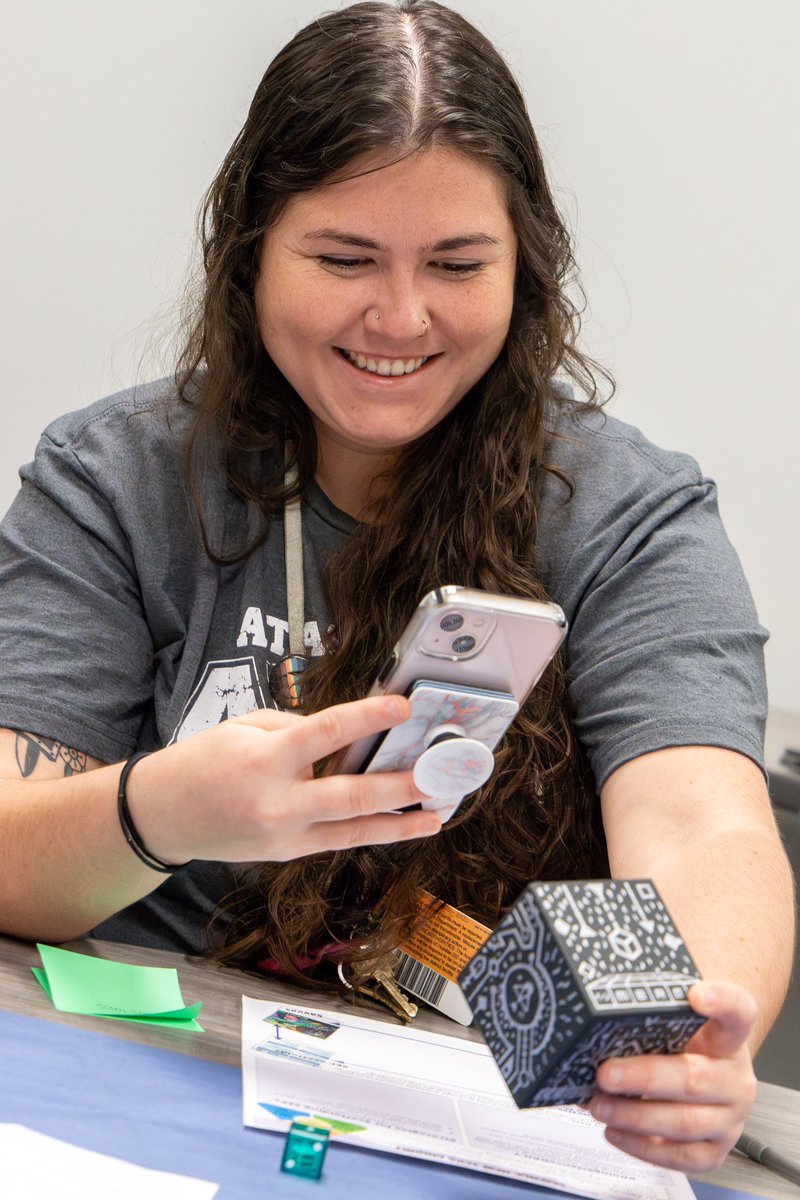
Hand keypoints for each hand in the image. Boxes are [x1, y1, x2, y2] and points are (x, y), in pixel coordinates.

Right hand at [127, 694, 441, 864]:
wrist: (163, 816)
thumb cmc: (204, 761)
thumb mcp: (246, 727)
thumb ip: (297, 729)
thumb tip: (346, 737)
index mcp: (265, 760)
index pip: (326, 733)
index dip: (368, 717)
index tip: (403, 706)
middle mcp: (279, 803)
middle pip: (353, 795)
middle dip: (403, 785)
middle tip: (440, 774)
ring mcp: (285, 836)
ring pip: (355, 831)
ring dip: (401, 821)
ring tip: (438, 812)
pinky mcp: (288, 853)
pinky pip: (338, 840)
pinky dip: (372, 831)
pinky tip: (402, 823)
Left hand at [586, 981, 757, 1171]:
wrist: (708, 1080)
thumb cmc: (685, 1047)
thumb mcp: (677, 1025)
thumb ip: (654, 1013)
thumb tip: (596, 1006)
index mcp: (728, 1039)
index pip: (740, 1012)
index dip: (722, 1002)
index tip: (695, 994)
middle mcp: (734, 1079)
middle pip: (694, 1078)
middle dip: (645, 1077)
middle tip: (606, 1073)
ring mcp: (728, 1119)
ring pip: (684, 1122)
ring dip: (635, 1117)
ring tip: (600, 1106)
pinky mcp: (714, 1151)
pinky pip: (679, 1156)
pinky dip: (642, 1147)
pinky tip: (615, 1131)